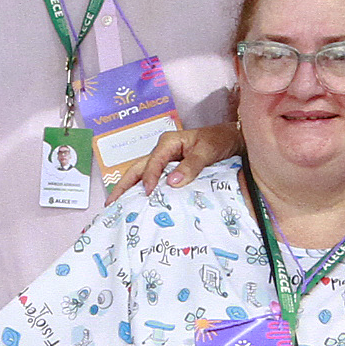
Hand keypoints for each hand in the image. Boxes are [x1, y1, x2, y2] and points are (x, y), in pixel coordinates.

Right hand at [120, 118, 241, 196]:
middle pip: (137, 168)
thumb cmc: (219, 141)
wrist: (233, 139)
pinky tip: (137, 203)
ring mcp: (165, 161)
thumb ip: (191, 166)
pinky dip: (142, 191)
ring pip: (141, 174)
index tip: (148, 193)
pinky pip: (153, 180)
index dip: (148, 178)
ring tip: (116, 206)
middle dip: (122, 186)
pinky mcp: (170, 169)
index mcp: (168, 142)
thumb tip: (172, 182)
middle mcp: (162, 151)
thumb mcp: (207, 151)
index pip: (152, 162)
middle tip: (111, 204)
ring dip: (128, 189)